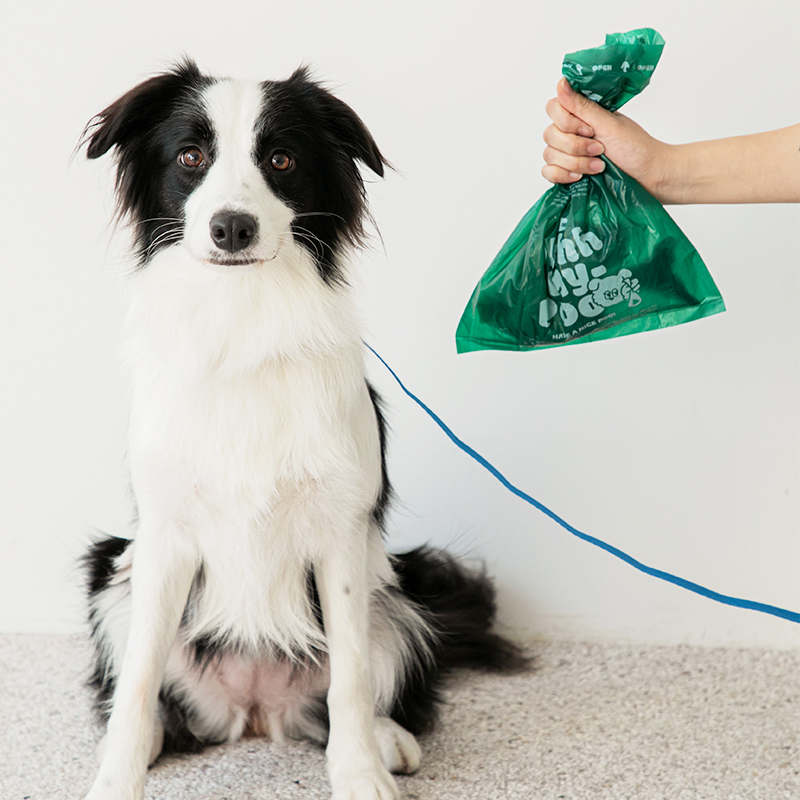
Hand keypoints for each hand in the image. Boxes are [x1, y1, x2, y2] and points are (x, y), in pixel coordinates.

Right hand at [542, 78, 673, 201]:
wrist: (646, 176)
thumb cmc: (635, 148)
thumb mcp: (609, 124)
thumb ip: (582, 106)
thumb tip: (561, 83)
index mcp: (582, 114)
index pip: (553, 108)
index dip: (566, 121)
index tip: (590, 130)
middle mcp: (571, 131)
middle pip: (549, 134)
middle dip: (575, 146)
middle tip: (600, 149)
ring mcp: (567, 153)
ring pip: (549, 154)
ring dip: (575, 163)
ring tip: (598, 166)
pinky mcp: (566, 172)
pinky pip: (548, 172)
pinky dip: (562, 175)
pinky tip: (579, 177)